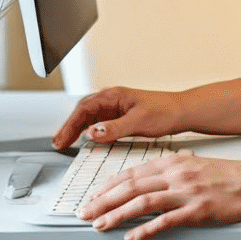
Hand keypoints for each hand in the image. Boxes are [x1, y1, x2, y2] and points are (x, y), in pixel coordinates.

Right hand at [51, 87, 185, 149]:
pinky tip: (85, 140)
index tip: (61, 139)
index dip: (69, 125)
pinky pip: (99, 123)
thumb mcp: (138, 122)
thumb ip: (114, 128)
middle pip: (83, 112)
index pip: (84, 109)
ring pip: (89, 117)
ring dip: (76, 129)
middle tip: (58, 143)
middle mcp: (112, 99)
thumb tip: (92, 132)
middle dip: (68, 127)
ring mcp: (116, 108)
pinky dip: (88, 131)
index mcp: (113, 96)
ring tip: (65, 142)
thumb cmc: (165, 111)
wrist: (182, 112)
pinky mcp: (121, 116)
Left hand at [79, 153, 240, 239]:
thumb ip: (174, 168)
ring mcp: (187, 192)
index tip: (93, 195)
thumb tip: (156, 173)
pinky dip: (145, 229)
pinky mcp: (198, 211)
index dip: (108, 185)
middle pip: (131, 187)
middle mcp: (176, 174)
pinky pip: (166, 221)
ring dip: (116, 214)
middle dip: (103, 200)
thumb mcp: (197, 164)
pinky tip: (132, 237)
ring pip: (142, 202)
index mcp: (174, 161)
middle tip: (85, 212)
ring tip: (100, 224)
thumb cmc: (230, 175)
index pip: (132, 173)